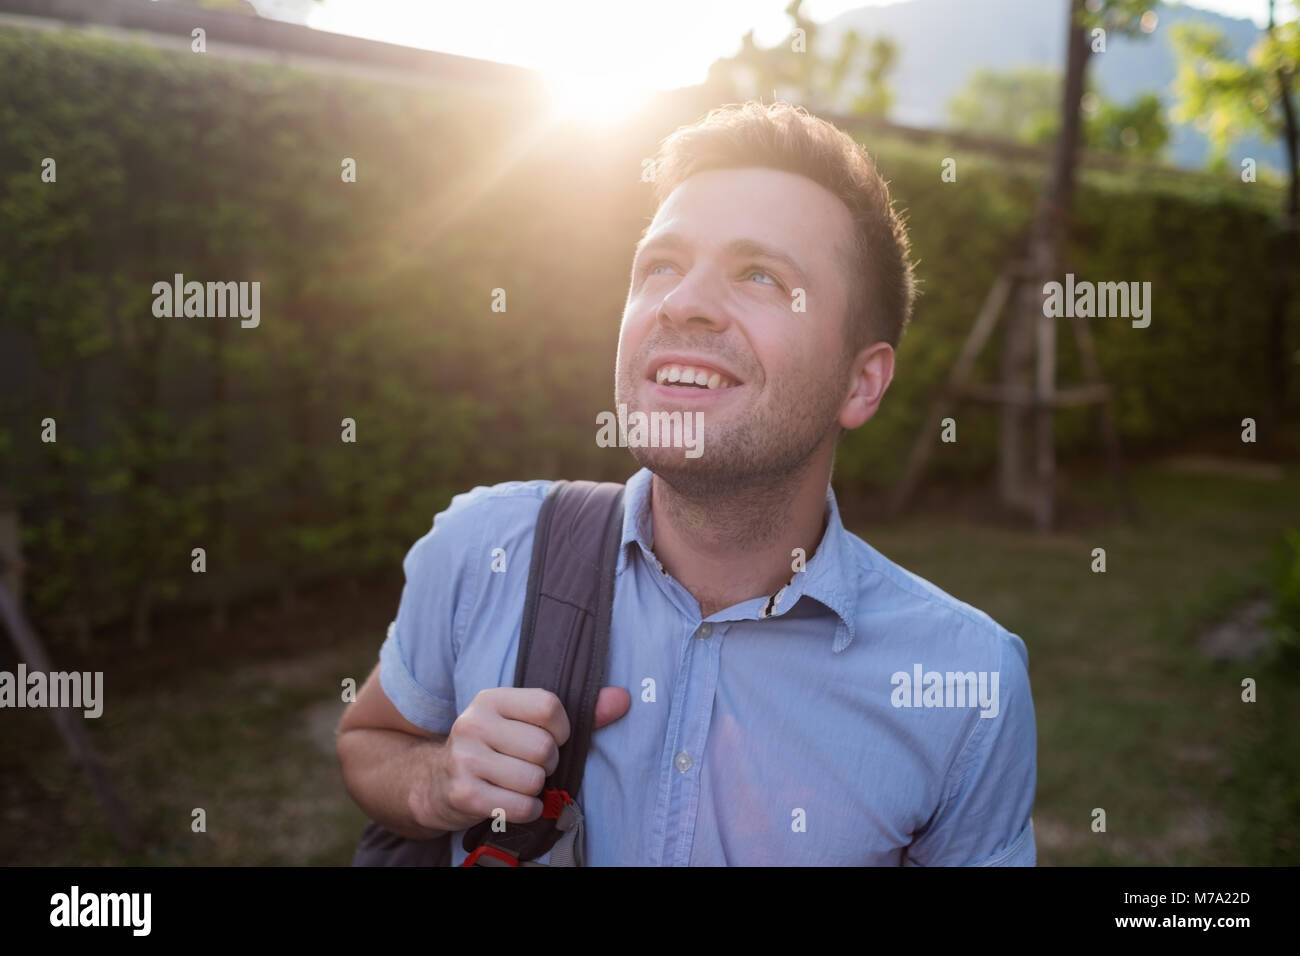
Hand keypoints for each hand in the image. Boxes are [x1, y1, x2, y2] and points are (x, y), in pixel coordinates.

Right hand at [415, 685, 629, 832]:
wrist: (435, 782)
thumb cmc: (492, 748)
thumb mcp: (522, 722)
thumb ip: (578, 712)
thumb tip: (623, 699)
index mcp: (490, 699)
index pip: (548, 707)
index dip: (561, 730)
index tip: (550, 738)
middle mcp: (474, 723)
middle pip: (543, 748)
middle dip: (547, 764)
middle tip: (529, 765)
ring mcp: (465, 759)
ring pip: (533, 779)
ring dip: (535, 789)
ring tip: (517, 783)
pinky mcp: (464, 794)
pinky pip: (521, 806)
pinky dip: (527, 810)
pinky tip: (512, 802)